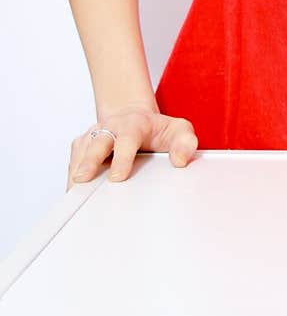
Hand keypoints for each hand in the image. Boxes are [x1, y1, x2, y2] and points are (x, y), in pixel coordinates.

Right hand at [67, 103, 197, 189]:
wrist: (133, 118)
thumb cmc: (156, 130)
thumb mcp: (178, 130)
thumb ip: (185, 142)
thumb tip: (180, 160)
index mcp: (134, 124)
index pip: (126, 138)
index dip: (121, 157)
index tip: (117, 176)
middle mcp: (109, 128)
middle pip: (96, 143)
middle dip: (89, 161)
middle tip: (83, 180)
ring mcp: (93, 136)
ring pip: (80, 154)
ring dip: (76, 173)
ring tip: (74, 196)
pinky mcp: (80, 147)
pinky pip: (72, 164)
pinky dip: (71, 180)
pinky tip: (74, 197)